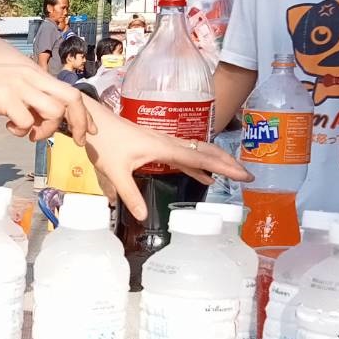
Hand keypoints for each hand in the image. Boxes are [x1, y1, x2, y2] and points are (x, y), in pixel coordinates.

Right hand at [0, 53, 93, 144]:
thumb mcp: (9, 88)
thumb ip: (28, 99)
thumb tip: (41, 119)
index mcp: (34, 74)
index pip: (71, 91)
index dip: (84, 113)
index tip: (87, 131)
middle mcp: (31, 77)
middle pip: (72, 99)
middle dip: (79, 123)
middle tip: (74, 141)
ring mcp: (19, 86)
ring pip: (54, 112)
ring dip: (45, 130)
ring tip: (29, 133)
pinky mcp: (4, 97)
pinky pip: (27, 122)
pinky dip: (21, 131)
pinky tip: (9, 128)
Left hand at [83, 101, 251, 218]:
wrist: (92, 121)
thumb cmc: (103, 142)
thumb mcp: (114, 171)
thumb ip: (129, 194)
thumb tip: (144, 217)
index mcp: (163, 147)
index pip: (201, 158)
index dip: (224, 167)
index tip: (243, 175)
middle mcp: (168, 142)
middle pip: (205, 152)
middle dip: (227, 163)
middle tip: (247, 176)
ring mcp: (163, 142)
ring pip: (196, 152)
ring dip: (215, 162)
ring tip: (233, 174)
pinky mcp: (156, 144)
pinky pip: (183, 155)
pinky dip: (197, 164)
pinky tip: (204, 176)